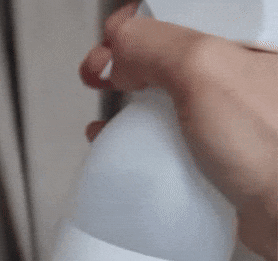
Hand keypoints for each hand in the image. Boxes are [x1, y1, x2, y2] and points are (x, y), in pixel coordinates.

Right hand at [80, 2, 277, 260]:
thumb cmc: (273, 148)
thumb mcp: (207, 75)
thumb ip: (155, 47)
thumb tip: (117, 44)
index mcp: (254, 37)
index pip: (189, 7)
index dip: (143, 16)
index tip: (115, 34)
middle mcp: (245, 66)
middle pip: (173, 45)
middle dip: (127, 56)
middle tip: (100, 71)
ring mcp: (232, 106)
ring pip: (169, 87)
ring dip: (129, 92)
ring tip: (105, 103)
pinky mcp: (219, 142)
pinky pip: (172, 125)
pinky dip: (140, 128)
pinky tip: (117, 137)